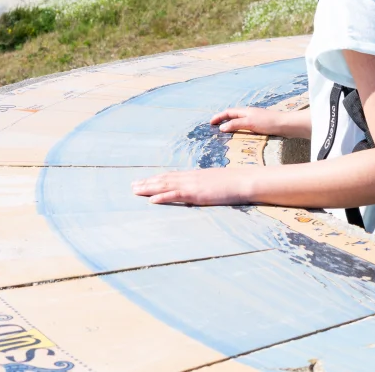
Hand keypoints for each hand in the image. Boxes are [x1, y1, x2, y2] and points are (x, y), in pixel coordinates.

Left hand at [132, 167, 254, 204]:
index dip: (156, 178)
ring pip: (166, 185)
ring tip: (135, 190)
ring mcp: (192, 184)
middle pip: (164, 179)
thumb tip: (199, 190)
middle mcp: (190, 177)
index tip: (145, 180)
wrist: (242, 181)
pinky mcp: (196, 193)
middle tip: (132, 185)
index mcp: (194, 175)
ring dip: (149, 188)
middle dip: (147, 182)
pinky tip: (152, 200)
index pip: (171, 176)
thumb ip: (205, 185)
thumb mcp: (215, 182)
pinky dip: (162, 197)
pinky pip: (175, 195)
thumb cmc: (233, 183)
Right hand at [210, 106, 283, 135]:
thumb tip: (222, 128)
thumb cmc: (268, 122)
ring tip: (224, 134)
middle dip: (223, 121)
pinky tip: (240, 137)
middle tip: (215, 128)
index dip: (219, 117)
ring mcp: (255, 120)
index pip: (228, 112)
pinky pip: (245, 127)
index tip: (210, 123)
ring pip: (239, 122)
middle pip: (233, 116)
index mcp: (245, 111)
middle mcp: (249, 114)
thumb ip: (236, 124)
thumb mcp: (250, 123)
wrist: (286, 125)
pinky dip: (239, 130)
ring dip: (231, 126)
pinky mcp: (260, 126)